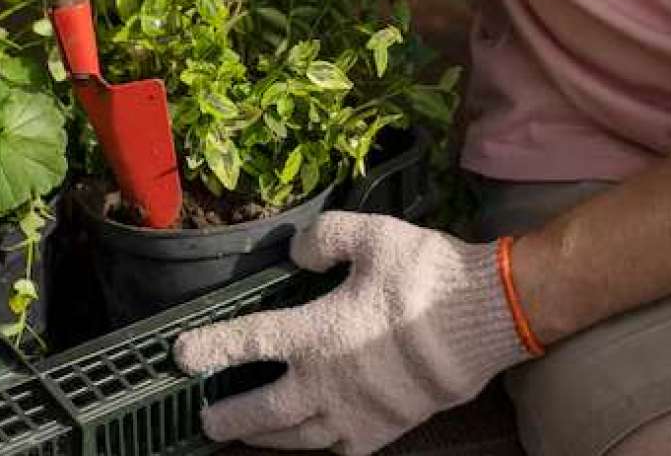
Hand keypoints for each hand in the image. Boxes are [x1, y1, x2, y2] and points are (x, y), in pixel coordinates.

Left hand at [173, 212, 534, 454]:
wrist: (491, 318)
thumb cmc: (427, 275)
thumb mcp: (371, 235)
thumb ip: (322, 238)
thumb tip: (295, 252)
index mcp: (317, 333)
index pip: (247, 343)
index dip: (208, 349)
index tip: (179, 357)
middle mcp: (328, 382)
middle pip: (263, 412)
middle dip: (229, 418)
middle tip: (206, 420)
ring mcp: (358, 412)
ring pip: (298, 438)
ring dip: (266, 439)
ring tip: (247, 436)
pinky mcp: (388, 429)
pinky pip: (342, 449)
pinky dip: (320, 447)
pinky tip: (314, 439)